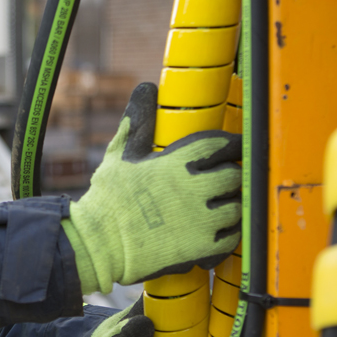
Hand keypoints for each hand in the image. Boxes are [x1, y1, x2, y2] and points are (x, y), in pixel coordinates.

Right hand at [63, 82, 240, 293]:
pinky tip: (218, 229)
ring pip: (237, 207)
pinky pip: (231, 238)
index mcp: (175, 163)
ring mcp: (199, 220)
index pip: (219, 145)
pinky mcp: (200, 248)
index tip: (234, 146)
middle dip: (233, 175)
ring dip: (233, 204)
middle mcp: (192, 189)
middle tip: (226, 179)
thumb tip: (146, 88)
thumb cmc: (108, 198)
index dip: (232, 143)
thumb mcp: (120, 154)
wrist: (99, 244)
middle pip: (235, 176)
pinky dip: (229, 232)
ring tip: (222, 205)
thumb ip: (138, 121)